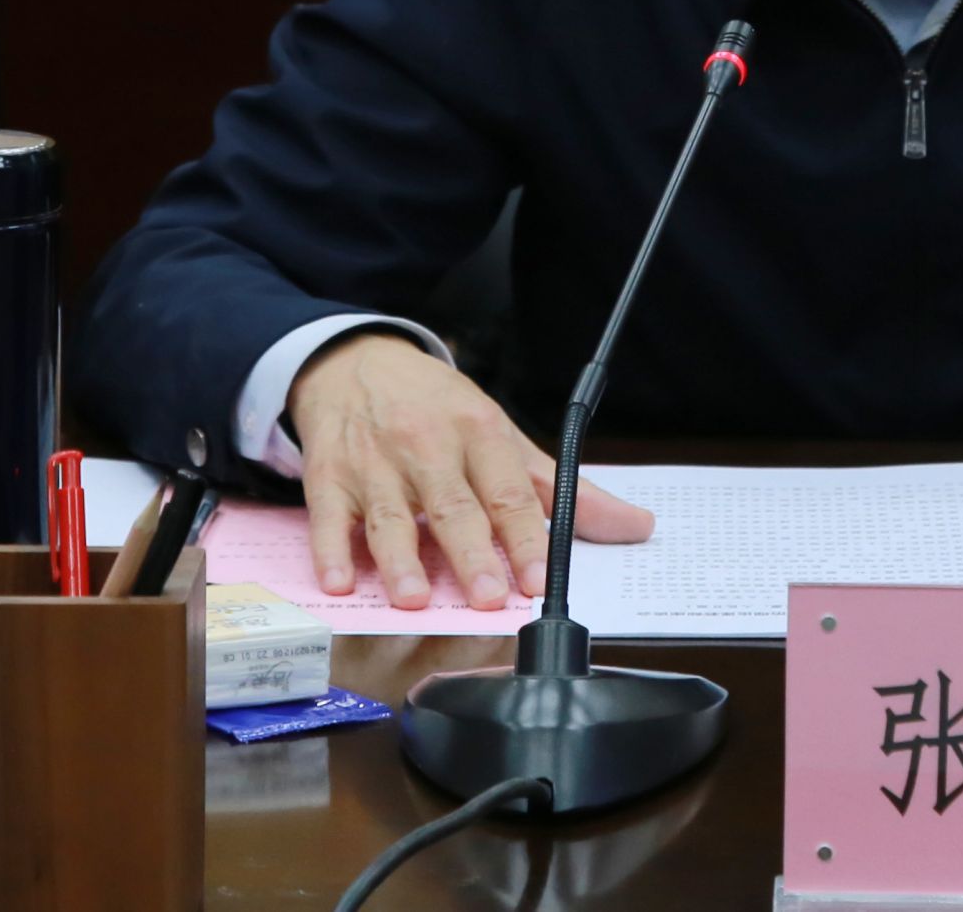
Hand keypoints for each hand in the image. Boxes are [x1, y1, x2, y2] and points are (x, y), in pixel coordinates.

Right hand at [288, 332, 653, 609]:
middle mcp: (428, 445)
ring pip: (390, 514)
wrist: (358, 363)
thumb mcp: (501, 434)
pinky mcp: (330, 476)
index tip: (537, 578)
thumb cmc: (439, 409)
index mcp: (479, 431)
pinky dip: (332, 549)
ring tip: (413, 600)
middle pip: (452, 504)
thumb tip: (633, 525)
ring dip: (400, 558)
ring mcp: (375, 462)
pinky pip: (329, 516)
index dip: (524, 536)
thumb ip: (560, 488)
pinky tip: (339, 582)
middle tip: (488, 597)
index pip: (508, 489)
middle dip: (470, 552)